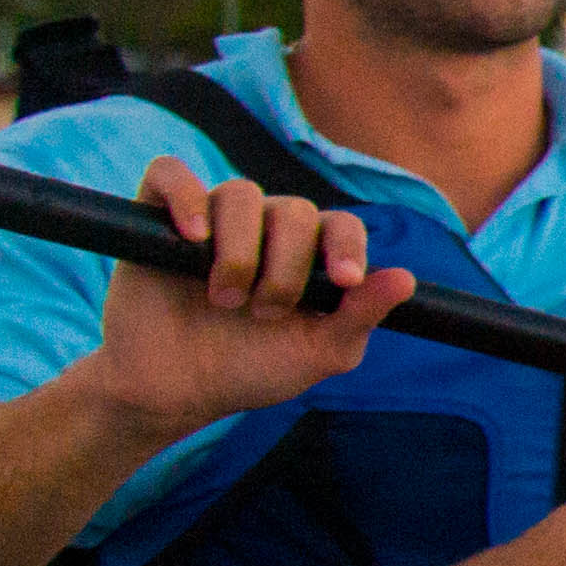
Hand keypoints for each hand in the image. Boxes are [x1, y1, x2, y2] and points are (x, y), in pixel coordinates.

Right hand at [73, 155, 415, 436]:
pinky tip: (194, 234)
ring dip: (240, 251)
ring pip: (240, 193)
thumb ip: (360, 317)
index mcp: (308, 256)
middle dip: (286, 267)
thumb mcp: (316, 354)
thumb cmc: (249, 370)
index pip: (341, 226)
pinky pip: (170, 174)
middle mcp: (264, 230)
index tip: (342, 281)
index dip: (346, 246)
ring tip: (224, 298)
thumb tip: (407, 279)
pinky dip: (185, 195)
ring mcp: (213, 221)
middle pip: (294, 211)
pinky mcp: (157, 219)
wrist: (173, 391)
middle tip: (264, 312)